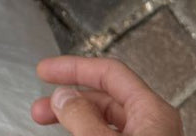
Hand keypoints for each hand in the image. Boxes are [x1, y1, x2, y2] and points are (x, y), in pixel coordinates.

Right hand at [31, 55, 183, 135]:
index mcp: (154, 112)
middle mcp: (155, 125)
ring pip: (105, 121)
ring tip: (47, 121)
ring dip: (74, 117)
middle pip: (105, 97)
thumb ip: (81, 117)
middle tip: (40, 107)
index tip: (45, 71)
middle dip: (69, 98)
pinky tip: (72, 134)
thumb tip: (62, 96)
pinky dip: (87, 132)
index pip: (109, 72)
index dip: (74, 67)